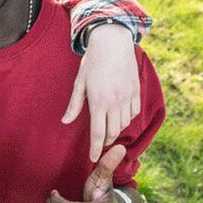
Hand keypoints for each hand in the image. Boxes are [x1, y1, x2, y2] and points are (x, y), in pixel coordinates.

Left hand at [61, 24, 139, 161]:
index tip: (93, 159)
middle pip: (112, 132)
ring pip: (124, 124)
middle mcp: (115, 103)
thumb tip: (65, 122)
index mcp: (99, 102)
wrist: (113, 43)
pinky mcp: (137, 92)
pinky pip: (134, 113)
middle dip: (105, 141)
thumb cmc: (92, 62)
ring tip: (108, 128)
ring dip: (115, 130)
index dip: (95, 149)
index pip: (97, 133)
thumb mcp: (79, 83)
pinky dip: (127, 118)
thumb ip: (74, 105)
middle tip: (99, 142)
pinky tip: (119, 115)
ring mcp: (128, 97)